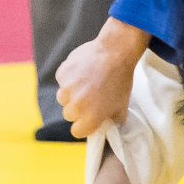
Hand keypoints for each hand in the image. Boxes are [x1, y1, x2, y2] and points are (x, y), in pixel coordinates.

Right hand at [55, 19, 149, 137]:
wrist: (116, 51)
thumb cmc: (121, 79)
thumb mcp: (122, 104)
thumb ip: (113, 120)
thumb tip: (108, 127)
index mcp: (90, 117)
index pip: (77, 132)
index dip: (84, 125)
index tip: (89, 117)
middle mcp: (75, 106)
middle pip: (69, 115)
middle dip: (78, 108)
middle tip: (90, 96)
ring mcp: (66, 89)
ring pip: (62, 98)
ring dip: (71, 92)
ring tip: (86, 81)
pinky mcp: (61, 74)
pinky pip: (61, 80)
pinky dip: (69, 77)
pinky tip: (83, 70)